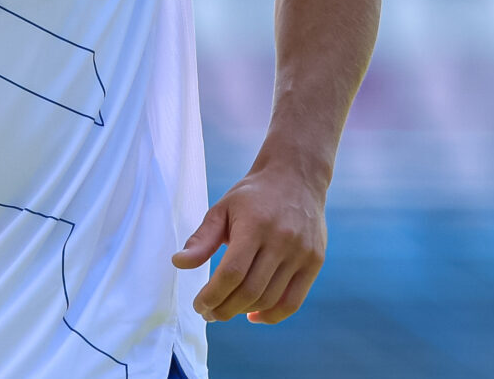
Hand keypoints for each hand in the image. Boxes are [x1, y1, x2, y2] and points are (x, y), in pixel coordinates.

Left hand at [171, 163, 327, 324]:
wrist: (296, 177)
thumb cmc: (253, 196)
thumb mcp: (222, 209)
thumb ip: (202, 238)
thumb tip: (178, 263)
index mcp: (255, 225)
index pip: (232, 273)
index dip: (212, 295)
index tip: (199, 304)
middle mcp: (282, 240)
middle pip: (250, 291)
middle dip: (224, 309)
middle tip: (209, 313)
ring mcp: (301, 253)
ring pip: (270, 299)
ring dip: (243, 312)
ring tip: (226, 310)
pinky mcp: (314, 262)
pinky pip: (293, 302)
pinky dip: (272, 315)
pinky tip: (253, 315)